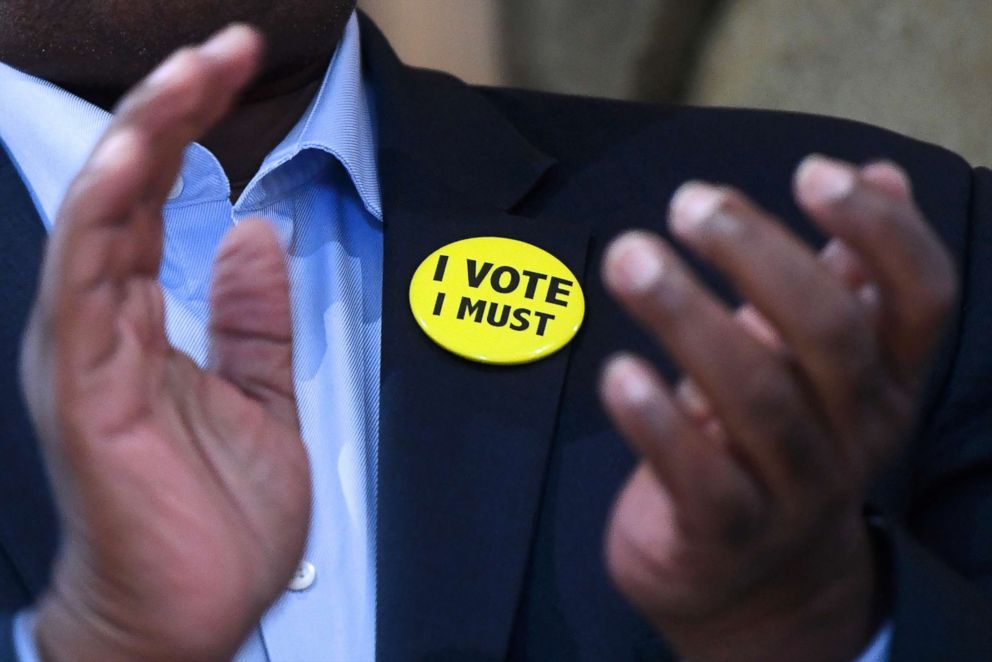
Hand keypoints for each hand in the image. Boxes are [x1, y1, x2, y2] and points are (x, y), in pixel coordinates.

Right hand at [19, 26, 310, 661]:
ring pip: (101, 216)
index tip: (238, 68)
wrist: (188, 615)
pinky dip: (105, 212)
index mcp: (141, 320)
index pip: (160, 198)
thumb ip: (251, 318)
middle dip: (175, 107)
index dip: (193, 127)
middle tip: (224, 45)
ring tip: (188, 72)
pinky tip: (130, 157)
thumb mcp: (259, 397)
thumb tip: (256, 236)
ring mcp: (86, 349)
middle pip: (127, 187)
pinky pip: (86, 281)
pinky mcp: (85, 386)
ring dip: (144, 137)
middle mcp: (102, 322)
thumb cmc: (213, 520)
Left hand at [599, 156, 956, 660]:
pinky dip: (657, 423)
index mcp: (887, 381)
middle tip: (690, 203)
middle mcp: (856, 433)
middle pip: (831, 335)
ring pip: (759, 398)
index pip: (921, 297)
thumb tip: (882, 173)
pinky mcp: (727, 534)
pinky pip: (700, 477)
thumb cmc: (775, 445)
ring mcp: (796, 490)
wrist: (754, 586)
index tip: (814, 171)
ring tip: (632, 259)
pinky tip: (618, 373)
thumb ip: (844, 277)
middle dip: (759, 258)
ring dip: (689, 319)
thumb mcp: (816, 366)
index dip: (880, 230)